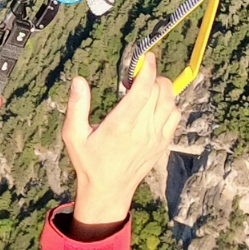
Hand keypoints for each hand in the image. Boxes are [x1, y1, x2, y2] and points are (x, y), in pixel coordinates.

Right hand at [61, 53, 177, 238]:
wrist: (108, 191)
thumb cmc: (88, 162)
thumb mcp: (73, 135)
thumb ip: (77, 106)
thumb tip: (79, 80)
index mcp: (121, 125)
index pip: (143, 90)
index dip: (147, 69)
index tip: (146, 58)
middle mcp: (143, 130)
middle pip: (160, 91)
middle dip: (151, 77)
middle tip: (136, 78)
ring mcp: (156, 138)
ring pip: (171, 102)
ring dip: (162, 89)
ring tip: (146, 89)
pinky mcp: (162, 144)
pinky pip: (174, 116)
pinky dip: (168, 104)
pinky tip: (154, 106)